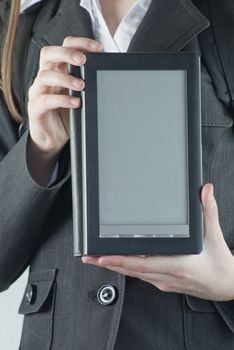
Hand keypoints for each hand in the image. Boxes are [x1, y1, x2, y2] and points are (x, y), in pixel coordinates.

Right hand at [27, 37, 102, 184]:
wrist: (52, 138)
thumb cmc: (66, 115)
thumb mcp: (79, 96)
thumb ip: (88, 83)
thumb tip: (110, 73)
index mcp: (57, 70)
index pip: (64, 46)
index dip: (80, 43)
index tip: (98, 48)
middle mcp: (45, 78)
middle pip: (48, 54)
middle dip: (67, 53)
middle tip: (83, 61)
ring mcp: (38, 92)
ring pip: (46, 76)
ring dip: (66, 78)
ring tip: (82, 85)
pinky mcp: (35, 108)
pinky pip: (46, 100)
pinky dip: (62, 100)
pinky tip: (76, 103)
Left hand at [82, 184, 233, 300]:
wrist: (227, 286)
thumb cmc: (220, 266)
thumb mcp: (214, 236)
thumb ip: (208, 211)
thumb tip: (205, 190)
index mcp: (177, 265)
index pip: (141, 263)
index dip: (119, 259)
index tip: (102, 256)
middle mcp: (166, 275)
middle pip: (130, 270)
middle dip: (107, 263)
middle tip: (89, 257)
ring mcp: (164, 281)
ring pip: (133, 275)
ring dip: (114, 266)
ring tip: (97, 259)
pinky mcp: (164, 282)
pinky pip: (140, 276)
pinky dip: (126, 269)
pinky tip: (118, 263)